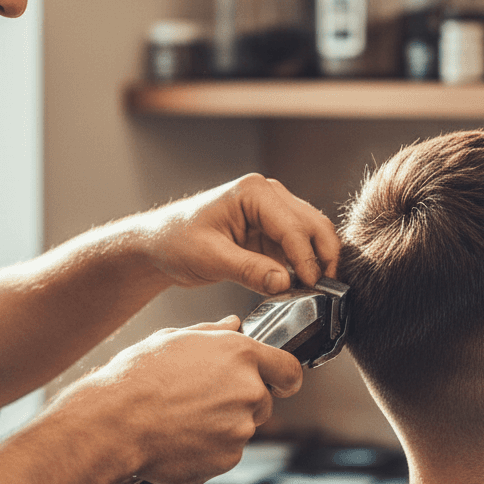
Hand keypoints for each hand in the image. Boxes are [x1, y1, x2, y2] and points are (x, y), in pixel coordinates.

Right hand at [72, 317, 301, 483]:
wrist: (114, 423)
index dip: (284, 377)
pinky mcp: (228, 457)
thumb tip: (234, 324)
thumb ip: (214, 333)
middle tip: (203, 400)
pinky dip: (210, 449)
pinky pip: (227, 453)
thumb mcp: (175, 339)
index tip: (278, 383)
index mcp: (241, 354)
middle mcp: (248, 389)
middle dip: (241, 401)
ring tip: (184, 418)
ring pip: (242, 427)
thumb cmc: (137, 377)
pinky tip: (181, 436)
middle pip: (263, 400)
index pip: (289, 369)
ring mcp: (240, 427)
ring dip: (223, 425)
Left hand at [136, 173, 340, 295]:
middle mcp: (269, 195)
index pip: (294, 226)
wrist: (160, 245)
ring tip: (314, 292)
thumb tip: (285, 283)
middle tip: (324, 290)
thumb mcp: (210, 258)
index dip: (307, 258)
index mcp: (254, 192)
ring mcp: (273, 213)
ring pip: (312, 236)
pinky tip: (299, 288)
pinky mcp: (271, 232)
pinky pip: (297, 249)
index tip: (312, 286)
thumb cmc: (176, 242)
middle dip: (323, 257)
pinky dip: (303, 268)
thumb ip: (249, 270)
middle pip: (314, 225)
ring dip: (316, 263)